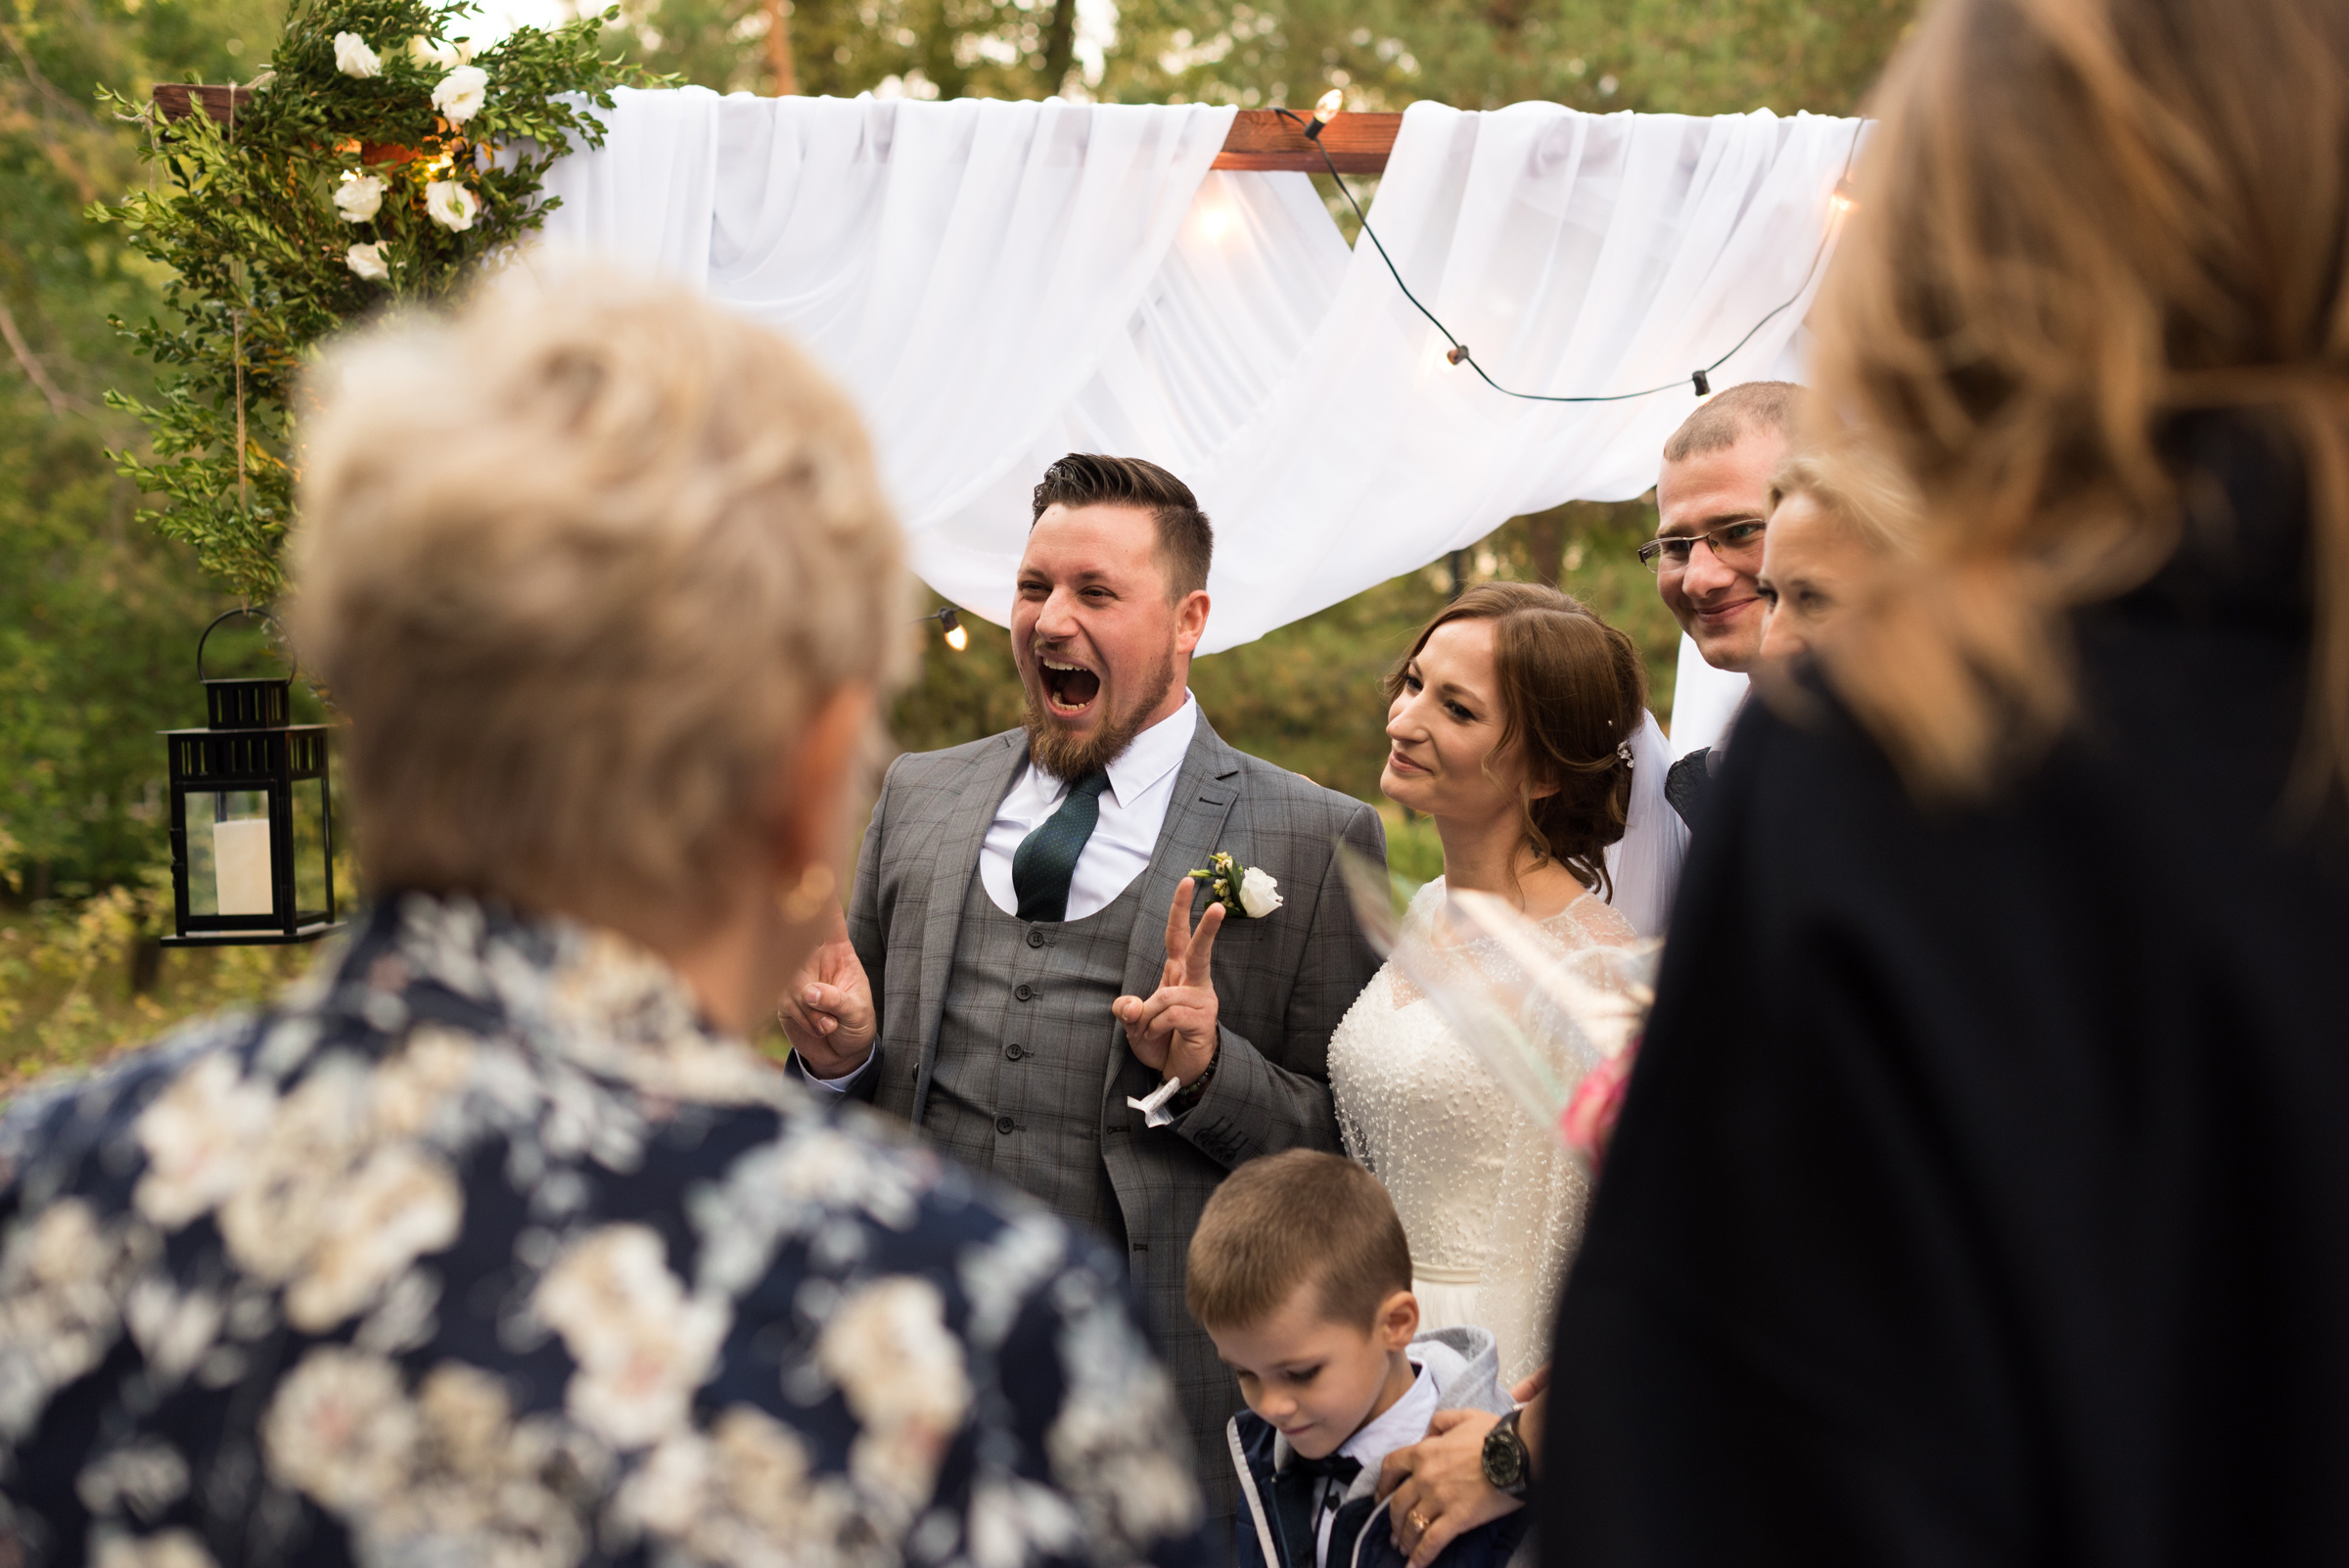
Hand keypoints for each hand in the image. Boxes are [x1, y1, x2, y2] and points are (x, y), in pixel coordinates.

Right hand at [777, 909, 876, 1077]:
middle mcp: (813, 959)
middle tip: (829, 1011)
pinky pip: (785, 1002)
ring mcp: (795, 976)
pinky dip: (803, 1019)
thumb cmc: (856, 1025)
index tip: (818, 872)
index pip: (830, 920)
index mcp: (838, 951)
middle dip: (811, 987)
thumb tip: (810, 991)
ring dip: (810, 1009)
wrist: (840, 1055)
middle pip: (799, 952)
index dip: (823, 898)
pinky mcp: (781, 996)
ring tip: (830, 1024)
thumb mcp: (857, 1013)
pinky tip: (820, 1027)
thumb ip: (837, 1000)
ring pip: (790, 982)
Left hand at [1112, 878, 1224, 1089]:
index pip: (1178, 937)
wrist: (1180, 1073)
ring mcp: (1203, 1000)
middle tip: (1218, 907)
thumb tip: (1128, 1006)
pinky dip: (1155, 1027)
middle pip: (1199, 950)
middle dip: (1207, 927)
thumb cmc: (1162, 1042)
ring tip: (1147, 1032)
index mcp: (1178, 974)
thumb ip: (1126, 1011)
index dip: (1180, 910)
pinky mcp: (1205, 1020)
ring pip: (1164, 996)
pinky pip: (1170, 1015)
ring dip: (1146, 1018)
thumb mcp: (1134, 1026)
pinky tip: (1159, 1036)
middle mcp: (1194, 982)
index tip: (1187, 882)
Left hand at [1377, 1409, 1521, 1567]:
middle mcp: (1424, 1477)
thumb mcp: (1462, 1416)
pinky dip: (1421, 1556)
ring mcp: (1439, 1499)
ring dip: (1405, 1540)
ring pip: (1412, 1524)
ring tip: (1404, 1549)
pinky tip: (1413, 1566)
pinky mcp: (1456, 1519)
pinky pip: (1432, 1541)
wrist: (1516, 1455)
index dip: (1383, 1485)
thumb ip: (1439, 1422)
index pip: (1390, 1468)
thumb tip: (1427, 1433)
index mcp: (1423, 1451)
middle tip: (1394, 1533)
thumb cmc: (1493, 1435)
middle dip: (1393, 1522)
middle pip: (1397, 1503)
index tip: (1382, 1497)